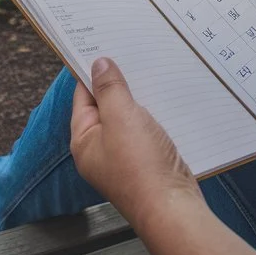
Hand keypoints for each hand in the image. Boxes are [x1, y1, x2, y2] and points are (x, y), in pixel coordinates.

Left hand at [70, 57, 203, 230]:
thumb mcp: (121, 117)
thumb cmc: (141, 168)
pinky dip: (153, 116)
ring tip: (151, 75)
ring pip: (128, 118)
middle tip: (132, 56)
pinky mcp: (146, 161)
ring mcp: (123, 157)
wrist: (172, 207)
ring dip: (139, 99)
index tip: (104, 47)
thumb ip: (109, 88)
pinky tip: (165, 103)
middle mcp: (100, 150)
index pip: (82, 96)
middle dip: (119, 84)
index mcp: (84, 140)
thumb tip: (99, 64)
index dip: (92, 71)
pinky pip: (145, 130)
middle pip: (105, 106)